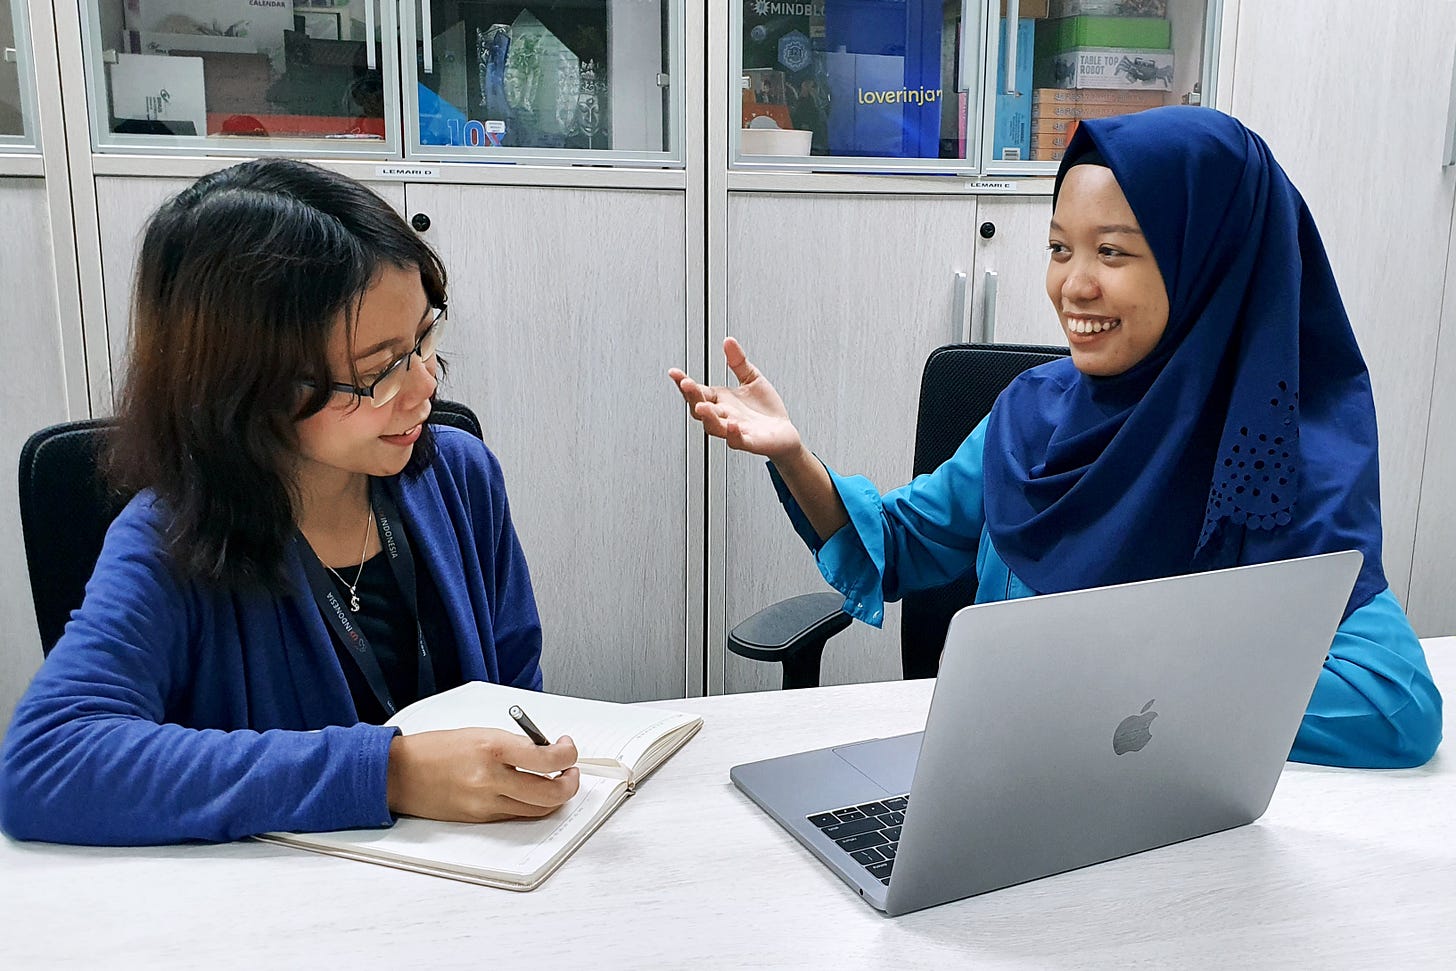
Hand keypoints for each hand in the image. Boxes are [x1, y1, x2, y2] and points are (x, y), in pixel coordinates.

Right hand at [385, 728, 580, 822]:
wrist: (398, 773)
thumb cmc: (435, 749)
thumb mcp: (480, 732)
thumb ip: (515, 744)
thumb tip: (546, 752)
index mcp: (493, 748)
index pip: (549, 759)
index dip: (568, 754)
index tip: (567, 748)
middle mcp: (491, 779)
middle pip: (551, 793)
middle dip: (571, 782)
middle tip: (570, 770)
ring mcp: (485, 804)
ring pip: (538, 810)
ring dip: (555, 796)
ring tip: (554, 781)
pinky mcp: (479, 819)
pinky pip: (517, 817)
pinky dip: (531, 805)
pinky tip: (530, 791)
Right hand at [669, 337, 803, 459]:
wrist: (784, 433)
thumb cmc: (765, 410)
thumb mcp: (752, 378)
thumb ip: (738, 362)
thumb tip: (728, 341)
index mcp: (721, 401)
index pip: (698, 391)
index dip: (684, 383)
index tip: (674, 373)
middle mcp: (724, 416)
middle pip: (701, 409)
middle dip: (692, 397)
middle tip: (686, 385)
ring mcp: (735, 430)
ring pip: (714, 427)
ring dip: (707, 417)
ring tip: (702, 407)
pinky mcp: (750, 441)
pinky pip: (738, 441)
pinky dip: (733, 434)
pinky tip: (732, 425)